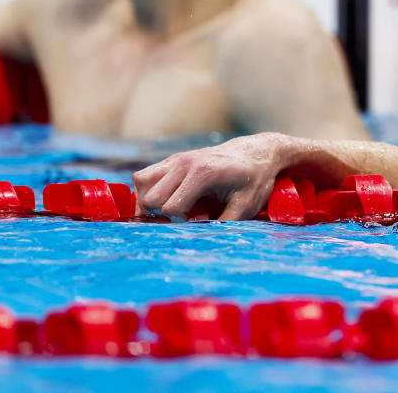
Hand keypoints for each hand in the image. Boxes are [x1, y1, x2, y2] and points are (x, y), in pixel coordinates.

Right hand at [132, 132, 294, 219]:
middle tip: (183, 218)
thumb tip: (201, 244)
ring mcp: (176, 159)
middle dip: (161, 214)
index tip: (195, 222)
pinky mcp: (173, 159)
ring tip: (168, 211)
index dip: (178, 223)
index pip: (170, 207)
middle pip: (150, 197)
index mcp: (202, 174)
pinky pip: (146, 175)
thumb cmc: (253, 181)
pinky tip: (166, 200)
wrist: (256, 153)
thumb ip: (222, 225)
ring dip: (148, 201)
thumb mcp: (245, 207)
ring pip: (141, 182)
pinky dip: (148, 190)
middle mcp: (185, 164)